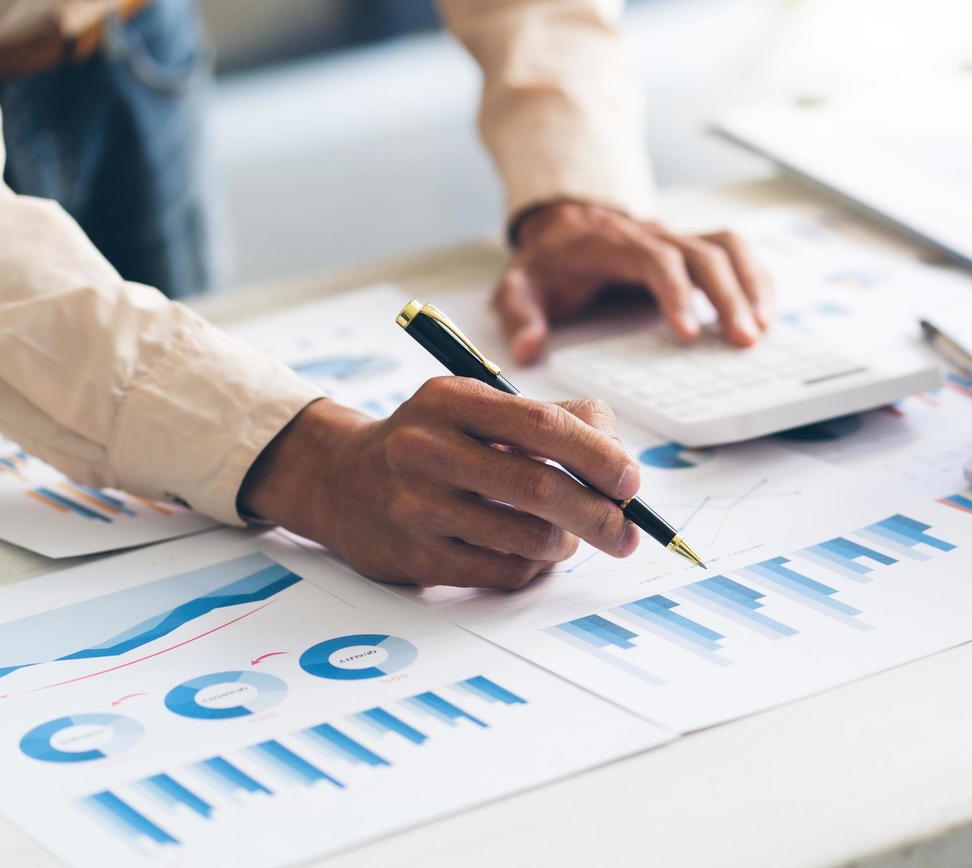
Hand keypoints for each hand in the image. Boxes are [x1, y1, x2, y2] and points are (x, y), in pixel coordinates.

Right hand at [238, 381, 640, 589]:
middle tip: (628, 533)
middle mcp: (426, 449)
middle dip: (599, 515)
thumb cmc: (434, 442)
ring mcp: (416, 507)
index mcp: (452, 400)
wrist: (340, 481)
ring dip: (564, 544)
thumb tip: (617, 455)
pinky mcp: (415, 557)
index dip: (597, 456)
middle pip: (538, 488)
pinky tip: (530, 555)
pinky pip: (502, 572)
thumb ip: (552, 418)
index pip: (542, 425)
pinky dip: (532, 568)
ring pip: (525, 538)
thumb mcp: (479, 407)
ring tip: (566, 537)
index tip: (631, 482)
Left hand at [493, 202, 775, 363]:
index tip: (688, 332)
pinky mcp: (693, 249)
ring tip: (764, 328)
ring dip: (752, 284)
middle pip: (704, 255)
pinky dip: (757, 277)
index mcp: (615, 244)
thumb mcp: (520, 286)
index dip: (676, 293)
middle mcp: (655, 236)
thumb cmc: (550, 263)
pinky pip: (736, 252)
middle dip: (728, 297)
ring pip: (728, 248)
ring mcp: (678, 239)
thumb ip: (519, 315)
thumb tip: (527, 348)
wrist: (566, 225)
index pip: (656, 260)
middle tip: (744, 341)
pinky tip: (767, 312)